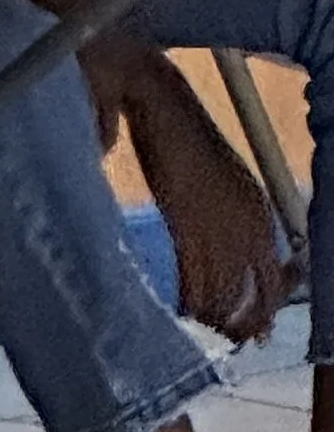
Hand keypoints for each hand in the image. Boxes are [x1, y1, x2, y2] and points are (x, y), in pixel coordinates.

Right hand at [121, 57, 284, 343]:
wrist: (154, 93)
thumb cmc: (176, 128)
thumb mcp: (214, 176)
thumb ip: (220, 213)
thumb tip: (207, 245)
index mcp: (257, 209)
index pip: (278, 276)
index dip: (269, 306)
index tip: (258, 325)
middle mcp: (249, 222)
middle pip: (261, 295)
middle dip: (248, 322)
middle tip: (235, 338)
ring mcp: (219, 223)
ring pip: (229, 295)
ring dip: (218, 319)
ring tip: (205, 329)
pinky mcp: (187, 221)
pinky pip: (197, 281)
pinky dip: (193, 303)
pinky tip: (186, 311)